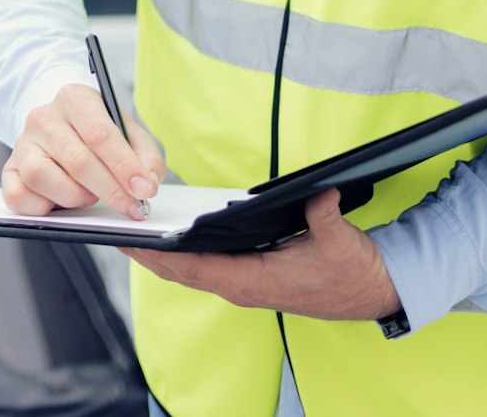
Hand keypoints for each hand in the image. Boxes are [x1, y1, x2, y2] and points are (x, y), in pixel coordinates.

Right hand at [3, 82, 165, 221]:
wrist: (61, 127)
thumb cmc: (98, 132)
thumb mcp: (129, 133)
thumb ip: (145, 157)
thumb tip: (147, 184)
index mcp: (75, 98)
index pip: (100, 134)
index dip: (124, 166)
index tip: (144, 189)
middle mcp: (43, 117)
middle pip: (77, 160)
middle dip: (110, 190)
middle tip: (131, 207)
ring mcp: (22, 143)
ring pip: (41, 177)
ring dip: (73, 196)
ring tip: (89, 195)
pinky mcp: (9, 170)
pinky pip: (17, 196)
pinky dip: (41, 207)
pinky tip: (59, 202)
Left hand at [121, 189, 400, 321]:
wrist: (372, 292)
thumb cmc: (352, 271)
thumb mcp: (340, 242)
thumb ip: (325, 218)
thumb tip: (319, 195)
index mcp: (256, 280)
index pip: (197, 269)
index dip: (161, 257)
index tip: (131, 242)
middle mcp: (242, 286)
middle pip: (182, 272)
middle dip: (147, 255)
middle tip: (114, 231)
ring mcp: (244, 284)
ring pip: (190, 272)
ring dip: (160, 255)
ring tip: (130, 229)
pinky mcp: (250, 278)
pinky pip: (205, 268)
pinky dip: (181, 255)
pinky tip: (167, 236)